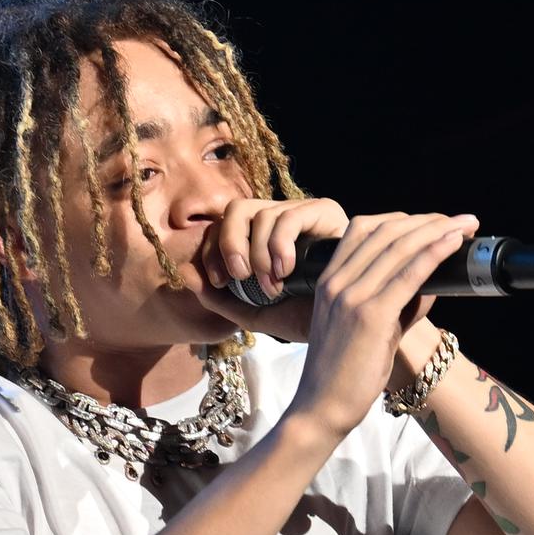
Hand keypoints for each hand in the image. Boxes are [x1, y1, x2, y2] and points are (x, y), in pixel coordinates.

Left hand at [189, 197, 347, 340]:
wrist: (349, 325)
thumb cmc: (306, 318)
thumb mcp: (255, 313)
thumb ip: (220, 299)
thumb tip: (185, 275)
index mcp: (259, 239)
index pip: (223, 226)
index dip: (213, 250)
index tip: (220, 282)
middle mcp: (278, 220)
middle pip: (236, 209)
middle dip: (229, 243)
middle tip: (239, 276)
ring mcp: (302, 212)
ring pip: (261, 213)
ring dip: (259, 254)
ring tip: (273, 286)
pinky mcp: (325, 211)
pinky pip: (289, 216)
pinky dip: (280, 246)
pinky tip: (287, 272)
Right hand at [276, 211, 477, 438]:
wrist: (322, 407)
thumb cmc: (343, 373)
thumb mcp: (365, 328)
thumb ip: (394, 303)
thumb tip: (431, 284)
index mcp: (328, 281)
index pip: (363, 230)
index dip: (403, 219)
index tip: (434, 221)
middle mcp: (336, 283)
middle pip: (385, 232)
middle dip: (428, 220)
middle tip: (462, 221)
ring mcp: (350, 297)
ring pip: (398, 247)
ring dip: (438, 230)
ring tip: (466, 225)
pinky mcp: (369, 316)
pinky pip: (407, 275)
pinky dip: (434, 253)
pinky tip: (454, 243)